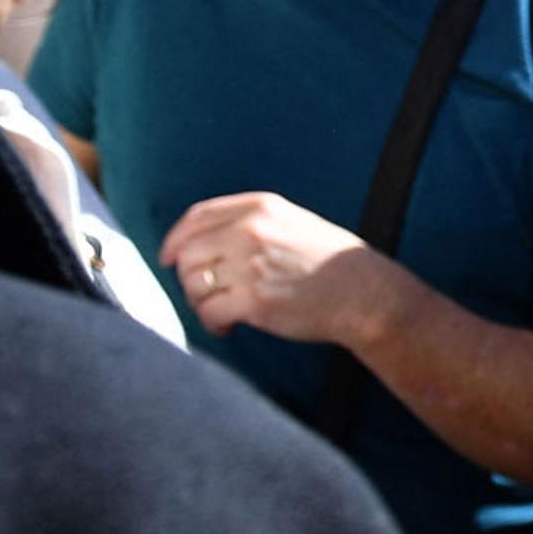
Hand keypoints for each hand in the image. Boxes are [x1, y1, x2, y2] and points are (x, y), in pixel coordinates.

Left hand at [159, 191, 407, 348]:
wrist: (364, 292)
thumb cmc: (331, 261)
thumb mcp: (293, 221)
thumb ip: (252, 223)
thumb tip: (206, 242)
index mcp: (260, 207)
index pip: (197, 217)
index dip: (175, 239)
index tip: (168, 257)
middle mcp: (250, 231)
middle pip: (187, 253)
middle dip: (187, 278)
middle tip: (204, 293)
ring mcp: (250, 266)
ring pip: (193, 284)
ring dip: (199, 302)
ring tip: (219, 312)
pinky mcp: (254, 301)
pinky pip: (209, 312)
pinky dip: (211, 323)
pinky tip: (227, 326)